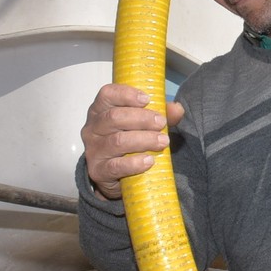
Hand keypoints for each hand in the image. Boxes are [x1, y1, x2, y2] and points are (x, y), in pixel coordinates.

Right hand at [80, 83, 184, 200]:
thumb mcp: (142, 125)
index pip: (106, 94)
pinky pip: (115, 166)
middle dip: (142, 118)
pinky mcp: (97, 171)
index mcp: (100, 111)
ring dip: (144, 140)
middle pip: (114, 117)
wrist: (113, 175)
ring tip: (162, 141)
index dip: (126, 94)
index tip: (147, 99)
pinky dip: (134, 163)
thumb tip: (177, 109)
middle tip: (161, 123)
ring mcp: (93, 150)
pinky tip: (149, 161)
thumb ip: (160, 115)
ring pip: (117, 141)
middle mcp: (92, 129)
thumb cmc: (128, 142)